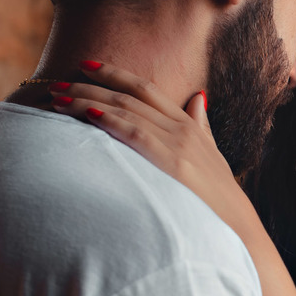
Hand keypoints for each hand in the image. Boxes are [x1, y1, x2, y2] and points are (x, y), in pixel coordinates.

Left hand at [48, 61, 258, 234]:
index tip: (86, 66)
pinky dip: (110, 121)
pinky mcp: (173, 164)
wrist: (239, 229)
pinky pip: (135, 134)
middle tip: (56, 84)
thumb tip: (198, 99)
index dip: (115, 74)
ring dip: (88, 101)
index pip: (147, 90)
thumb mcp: (214, 156)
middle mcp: (183, 130)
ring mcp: (179, 146)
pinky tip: (87, 115)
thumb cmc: (221, 199)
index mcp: (190, 126)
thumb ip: (202, 127)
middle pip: (130, 97)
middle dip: (90, 86)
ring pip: (127, 111)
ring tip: (58, 100)